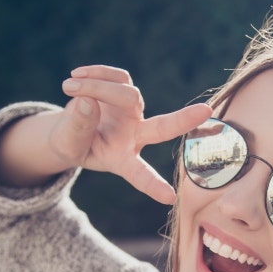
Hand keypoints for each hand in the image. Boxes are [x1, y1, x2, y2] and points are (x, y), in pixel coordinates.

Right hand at [54, 65, 211, 203]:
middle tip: (205, 111)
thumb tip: (88, 101)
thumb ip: (77, 129)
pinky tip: (77, 75)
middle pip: (161, 128)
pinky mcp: (126, 89)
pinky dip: (95, 74)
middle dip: (183, 120)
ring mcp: (134, 111)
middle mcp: (135, 136)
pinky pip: (117, 77)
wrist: (67, 128)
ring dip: (95, 87)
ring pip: (127, 94)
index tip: (169, 198)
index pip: (140, 175)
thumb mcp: (68, 144)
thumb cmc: (71, 144)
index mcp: (122, 159)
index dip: (153, 185)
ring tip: (68, 87)